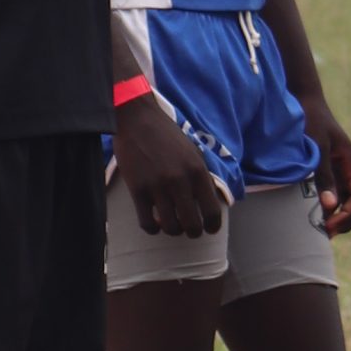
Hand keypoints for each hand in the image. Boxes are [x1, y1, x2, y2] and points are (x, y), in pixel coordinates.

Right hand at [113, 99, 223, 236]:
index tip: (209, 229)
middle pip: (192, 226)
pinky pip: (147, 224)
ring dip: (172, 230)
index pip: (212, 212)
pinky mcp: (138, 190)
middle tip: (188, 228)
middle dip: (193, 232)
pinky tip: (153, 221)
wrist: (137, 119)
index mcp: (197, 171)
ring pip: (171, 228)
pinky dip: (152, 228)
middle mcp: (180, 181)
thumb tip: (208, 202)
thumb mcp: (193, 152)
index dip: (212, 226)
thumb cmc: (166, 135)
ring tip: (170, 223)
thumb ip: (201, 177)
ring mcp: (157, 187)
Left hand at [307, 110, 350, 234]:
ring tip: (316, 228)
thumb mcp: (317, 148)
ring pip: (343, 201)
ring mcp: (339, 170)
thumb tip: (330, 206)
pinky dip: (324, 206)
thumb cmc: (310, 120)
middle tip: (323, 234)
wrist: (303, 99)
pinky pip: (331, 193)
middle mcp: (349, 169)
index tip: (330, 227)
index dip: (348, 217)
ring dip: (333, 216)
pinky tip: (310, 213)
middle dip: (343, 221)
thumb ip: (324, 176)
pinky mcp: (327, 169)